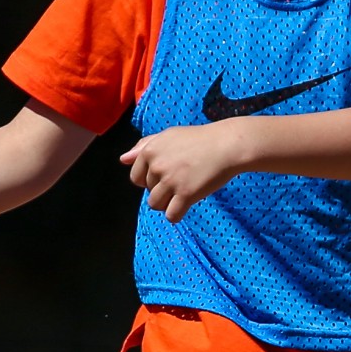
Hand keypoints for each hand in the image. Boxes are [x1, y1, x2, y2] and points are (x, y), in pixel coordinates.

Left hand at [119, 124, 244, 222]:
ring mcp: (170, 181)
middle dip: (162, 190)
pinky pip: (171, 215)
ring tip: (184, 192)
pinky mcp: (186, 194)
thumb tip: (123, 159)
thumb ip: (143, 146)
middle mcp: (157, 166)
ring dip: (168, 203)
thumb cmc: (199, 139)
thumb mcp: (168, 136)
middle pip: (148, 192)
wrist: (227, 145)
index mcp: (150, 151)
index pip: (137, 178)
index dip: (152, 180)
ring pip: (156, 205)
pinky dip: (177, 214)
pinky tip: (188, 204)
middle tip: (183, 178)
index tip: (169, 174)